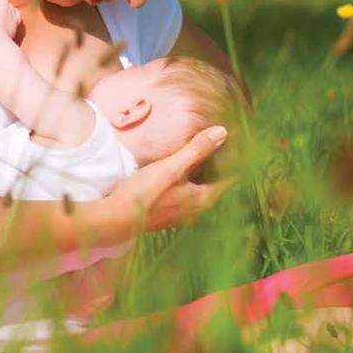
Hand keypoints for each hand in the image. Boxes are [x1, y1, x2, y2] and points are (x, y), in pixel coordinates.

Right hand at [107, 126, 229, 232]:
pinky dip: (191, 177)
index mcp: (203, 199)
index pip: (230, 177)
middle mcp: (197, 209)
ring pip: (201, 187)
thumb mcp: (172, 166)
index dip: (234, 158)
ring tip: (205, 149)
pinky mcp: (168, 211)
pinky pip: (188, 191)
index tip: (238, 140)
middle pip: (216, 182)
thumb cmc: (145, 193)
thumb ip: (197, 149)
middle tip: (224, 140)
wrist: (113, 220)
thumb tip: (223, 132)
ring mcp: (182, 212)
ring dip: (204, 170)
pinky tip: (183, 167)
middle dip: (220, 162)